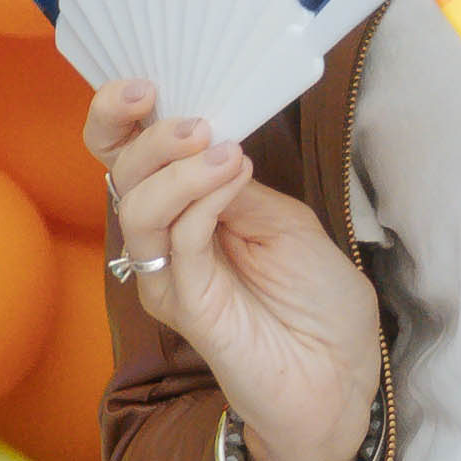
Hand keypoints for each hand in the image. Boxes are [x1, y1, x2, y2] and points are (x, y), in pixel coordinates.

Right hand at [85, 82, 382, 460]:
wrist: (339, 374)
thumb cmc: (317, 300)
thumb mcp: (284, 220)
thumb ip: (237, 186)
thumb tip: (209, 142)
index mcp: (186, 209)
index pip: (130, 156)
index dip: (121, 118)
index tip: (145, 85)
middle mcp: (166, 240)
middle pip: (121, 176)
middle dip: (145, 137)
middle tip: (195, 125)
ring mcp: (169, 275)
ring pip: (138, 209)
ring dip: (176, 170)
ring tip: (222, 152)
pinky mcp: (185, 306)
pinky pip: (176, 244)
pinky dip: (199, 203)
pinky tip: (233, 178)